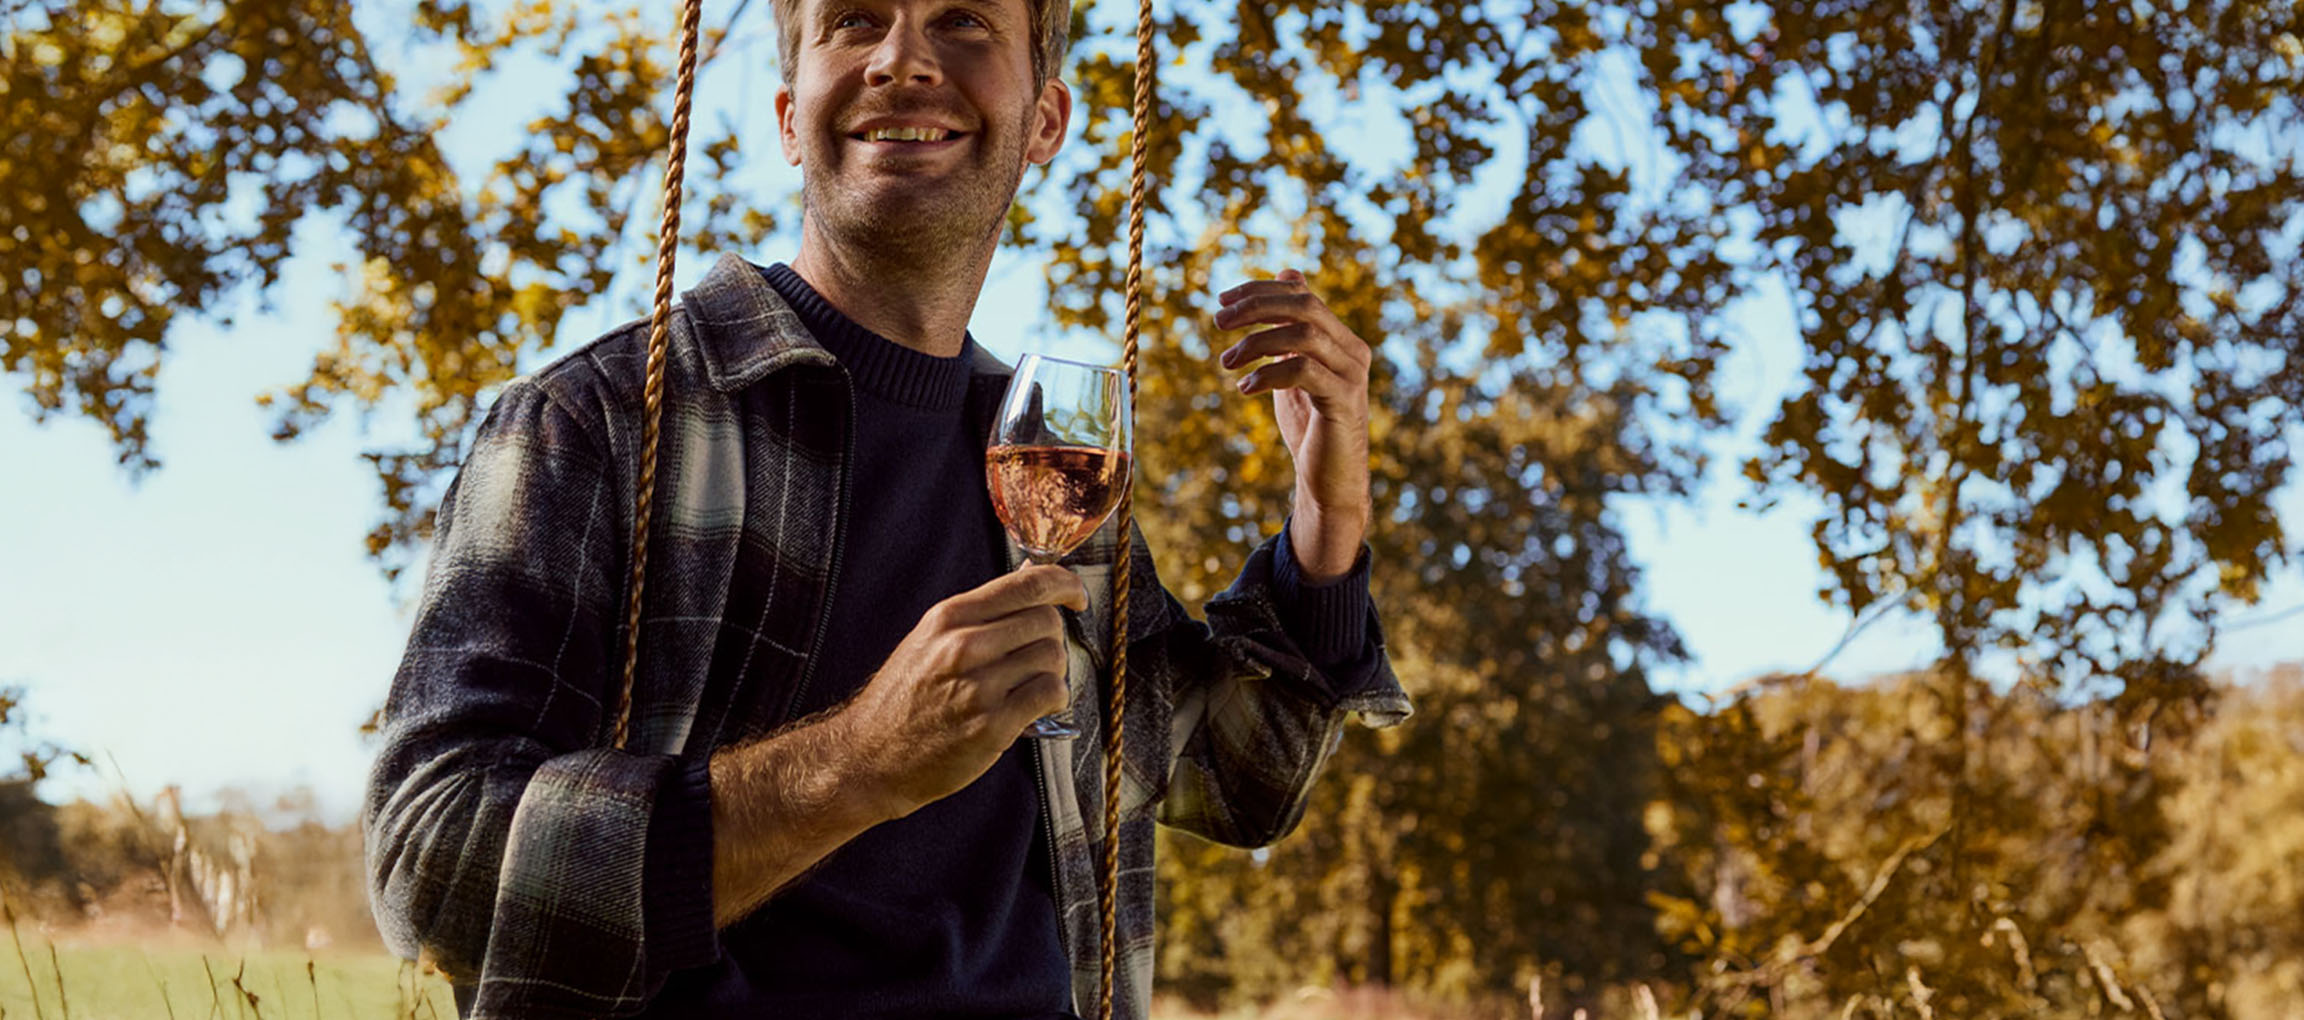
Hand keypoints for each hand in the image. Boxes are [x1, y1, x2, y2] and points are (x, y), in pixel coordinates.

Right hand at [833, 565, 1085, 818]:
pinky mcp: (991, 725)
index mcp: (949, 617)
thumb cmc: (904, 698)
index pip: (1027, 584)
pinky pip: (1050, 693)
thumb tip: (1032, 582)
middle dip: (1055, 637)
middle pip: (1046, 620)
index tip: (1075, 596)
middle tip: (1040, 657)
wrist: (870, 756)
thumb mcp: (928, 640)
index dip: (1064, 584)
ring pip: (1053, 656)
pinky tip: (1038, 705)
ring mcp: (978, 686)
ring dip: (1054, 670)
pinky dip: (1055, 698)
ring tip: (1032, 685)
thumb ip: (978, 614)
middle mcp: (963, 646)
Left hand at [1214, 269, 1373, 581]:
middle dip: (1256, 307)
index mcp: (1340, 339)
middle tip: (1218, 322)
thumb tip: (1288, 274)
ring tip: (1226, 362)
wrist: (1330, 481)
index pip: (1302, 294)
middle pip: (1305, 305)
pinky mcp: (1343, 402)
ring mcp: (1352, 375)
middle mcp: (1352, 351)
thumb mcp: (1293, 371)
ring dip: (1256, 343)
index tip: (1221, 300)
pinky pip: (1304, 371)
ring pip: (1303, 335)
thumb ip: (1289, 331)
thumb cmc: (1309, 426)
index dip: (1260, 290)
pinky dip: (1268, 374)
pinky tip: (1245, 388)